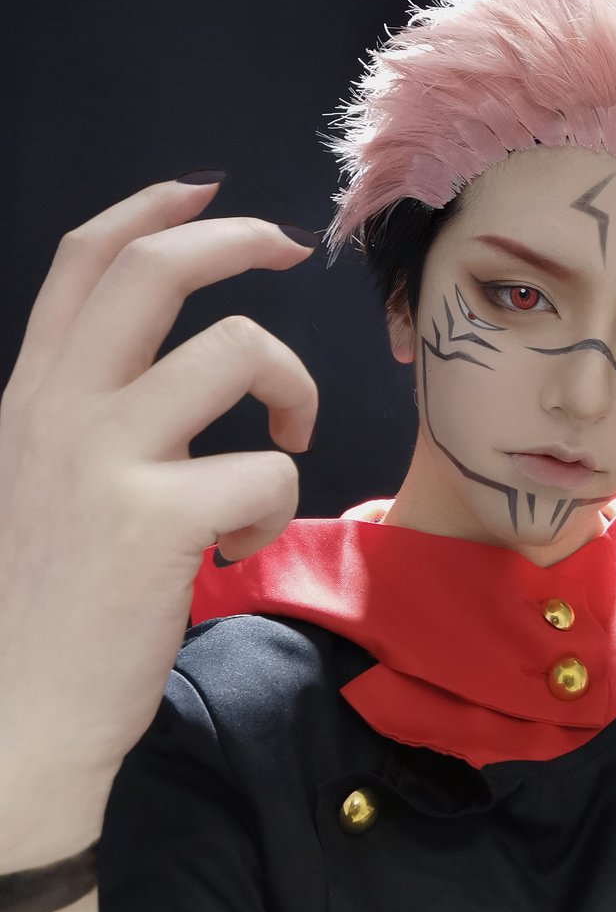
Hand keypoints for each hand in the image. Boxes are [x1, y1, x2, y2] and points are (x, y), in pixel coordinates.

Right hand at [0, 176, 318, 858]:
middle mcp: (59, 410)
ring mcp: (104, 459)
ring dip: (292, 388)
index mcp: (34, 396)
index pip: (83, 264)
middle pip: (153, 273)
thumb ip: (93, 418)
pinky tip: (240, 544)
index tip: (207, 192)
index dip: (150, 210)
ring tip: (287, 441)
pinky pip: (267, 469)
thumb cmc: (46, 603)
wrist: (14, 719)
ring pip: (237, 351)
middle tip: (288, 247)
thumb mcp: (45, 483)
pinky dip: (276, 504)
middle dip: (236, 238)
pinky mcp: (155, 521)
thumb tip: (173, 370)